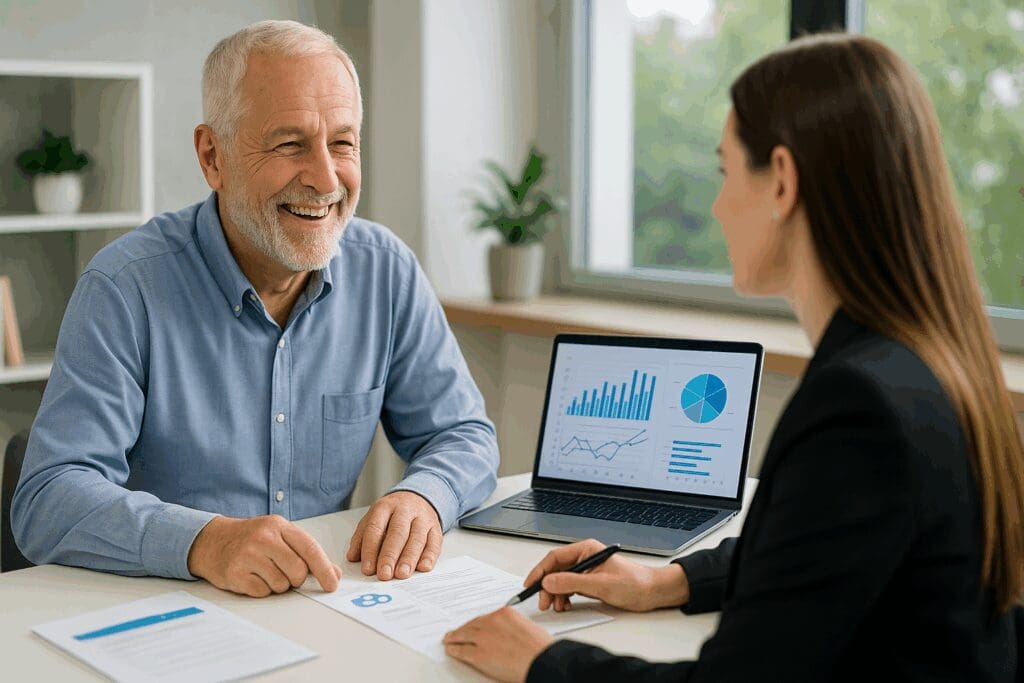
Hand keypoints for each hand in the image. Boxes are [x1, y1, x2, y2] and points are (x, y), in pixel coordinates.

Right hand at [187, 515, 341, 596]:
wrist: (212, 541)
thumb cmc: (251, 539)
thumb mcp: (279, 536)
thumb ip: (306, 552)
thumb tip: (333, 573)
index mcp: (279, 526)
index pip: (310, 549)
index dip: (324, 569)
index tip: (332, 584)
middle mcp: (263, 538)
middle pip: (298, 570)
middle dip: (297, 578)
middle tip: (285, 572)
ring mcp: (248, 555)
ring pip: (281, 584)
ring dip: (278, 584)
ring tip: (265, 571)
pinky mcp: (235, 573)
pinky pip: (263, 592)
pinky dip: (262, 589)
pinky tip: (252, 576)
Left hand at [346, 491, 441, 579]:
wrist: (417, 498)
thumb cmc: (391, 515)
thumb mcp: (373, 519)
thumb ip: (361, 538)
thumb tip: (353, 557)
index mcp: (384, 507)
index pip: (376, 528)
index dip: (371, 549)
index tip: (368, 569)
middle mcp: (405, 510)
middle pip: (397, 533)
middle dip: (390, 555)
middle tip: (385, 574)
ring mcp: (422, 518)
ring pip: (417, 538)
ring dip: (409, 558)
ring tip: (401, 574)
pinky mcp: (436, 528)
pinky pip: (434, 542)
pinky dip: (430, 556)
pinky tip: (423, 567)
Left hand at [444, 606, 552, 681]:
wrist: (543, 662)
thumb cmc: (541, 649)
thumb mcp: (527, 628)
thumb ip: (512, 628)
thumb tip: (504, 635)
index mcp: (505, 613)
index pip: (485, 617)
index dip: (476, 624)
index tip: (473, 626)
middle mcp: (492, 622)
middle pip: (472, 624)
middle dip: (463, 629)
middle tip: (456, 633)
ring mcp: (483, 638)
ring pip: (463, 635)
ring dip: (454, 638)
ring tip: (449, 640)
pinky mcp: (478, 654)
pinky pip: (461, 651)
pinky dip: (454, 650)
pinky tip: (451, 650)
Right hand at [526, 539, 689, 612]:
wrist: (652, 593)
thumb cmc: (634, 583)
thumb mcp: (600, 584)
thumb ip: (572, 582)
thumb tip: (548, 581)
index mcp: (586, 550)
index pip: (554, 557)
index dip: (540, 570)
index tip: (530, 584)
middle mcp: (584, 558)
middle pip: (555, 570)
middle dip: (547, 586)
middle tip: (544, 602)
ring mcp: (586, 570)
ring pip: (561, 580)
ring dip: (555, 594)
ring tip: (557, 607)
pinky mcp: (590, 582)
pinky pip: (569, 588)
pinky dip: (564, 598)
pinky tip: (565, 606)